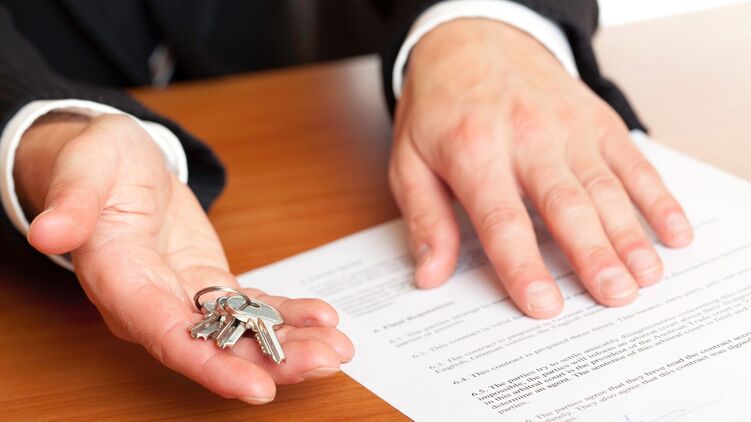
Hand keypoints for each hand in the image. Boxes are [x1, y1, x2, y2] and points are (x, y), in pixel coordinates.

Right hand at [14, 113, 353, 403]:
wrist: (115, 164)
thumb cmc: (98, 163)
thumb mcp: (83, 168)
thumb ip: (71, 203)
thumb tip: (48, 232)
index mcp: (120, 280)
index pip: (164, 335)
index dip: (210, 365)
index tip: (257, 386)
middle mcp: (153, 302)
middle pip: (212, 346)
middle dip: (272, 360)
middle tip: (326, 361)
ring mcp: (184, 297)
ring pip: (239, 333)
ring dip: (290, 344)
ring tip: (337, 346)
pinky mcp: (207, 284)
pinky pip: (250, 307)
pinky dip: (286, 315)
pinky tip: (321, 318)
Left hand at [389, 20, 692, 317]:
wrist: (475, 39)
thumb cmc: (440, 107)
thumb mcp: (409, 160)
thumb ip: (425, 219)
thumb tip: (431, 274)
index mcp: (473, 151)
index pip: (501, 218)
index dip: (523, 265)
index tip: (543, 305)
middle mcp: (526, 137)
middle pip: (564, 205)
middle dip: (592, 254)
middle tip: (614, 297)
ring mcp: (568, 127)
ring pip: (604, 187)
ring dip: (629, 234)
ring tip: (645, 276)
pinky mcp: (597, 120)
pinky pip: (633, 162)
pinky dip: (657, 197)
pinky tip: (673, 231)